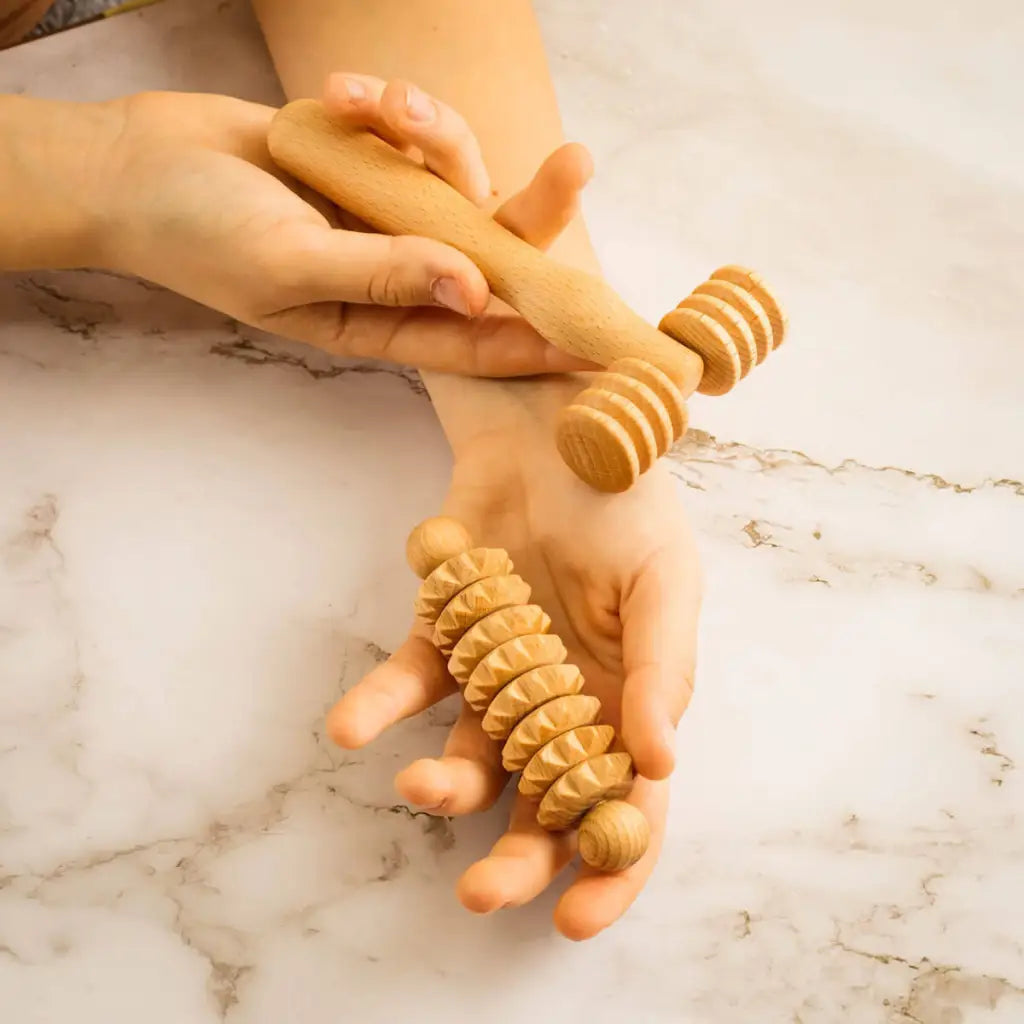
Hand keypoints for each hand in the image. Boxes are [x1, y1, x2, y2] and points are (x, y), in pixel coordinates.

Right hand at [96, 75, 593, 375]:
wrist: (138, 162)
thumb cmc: (199, 233)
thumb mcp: (289, 264)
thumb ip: (382, 275)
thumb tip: (474, 291)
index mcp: (378, 320)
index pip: (473, 340)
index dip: (534, 339)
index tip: (594, 334)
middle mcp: (394, 269)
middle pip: (488, 250)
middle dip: (531, 208)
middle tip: (575, 162)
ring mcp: (385, 211)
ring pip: (455, 176)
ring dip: (430, 131)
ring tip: (375, 100)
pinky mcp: (370, 157)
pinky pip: (410, 130)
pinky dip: (385, 104)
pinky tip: (339, 92)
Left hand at [325, 155, 701, 938]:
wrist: (552, 420)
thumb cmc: (625, 499)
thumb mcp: (664, 579)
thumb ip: (662, 671)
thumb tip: (661, 764)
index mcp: (632, 696)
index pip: (631, 804)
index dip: (611, 868)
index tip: (577, 920)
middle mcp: (566, 697)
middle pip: (544, 801)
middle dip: (517, 857)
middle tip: (482, 892)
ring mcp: (501, 670)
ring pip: (472, 755)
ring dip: (443, 785)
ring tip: (421, 782)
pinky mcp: (445, 631)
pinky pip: (410, 680)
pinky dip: (379, 704)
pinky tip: (354, 727)